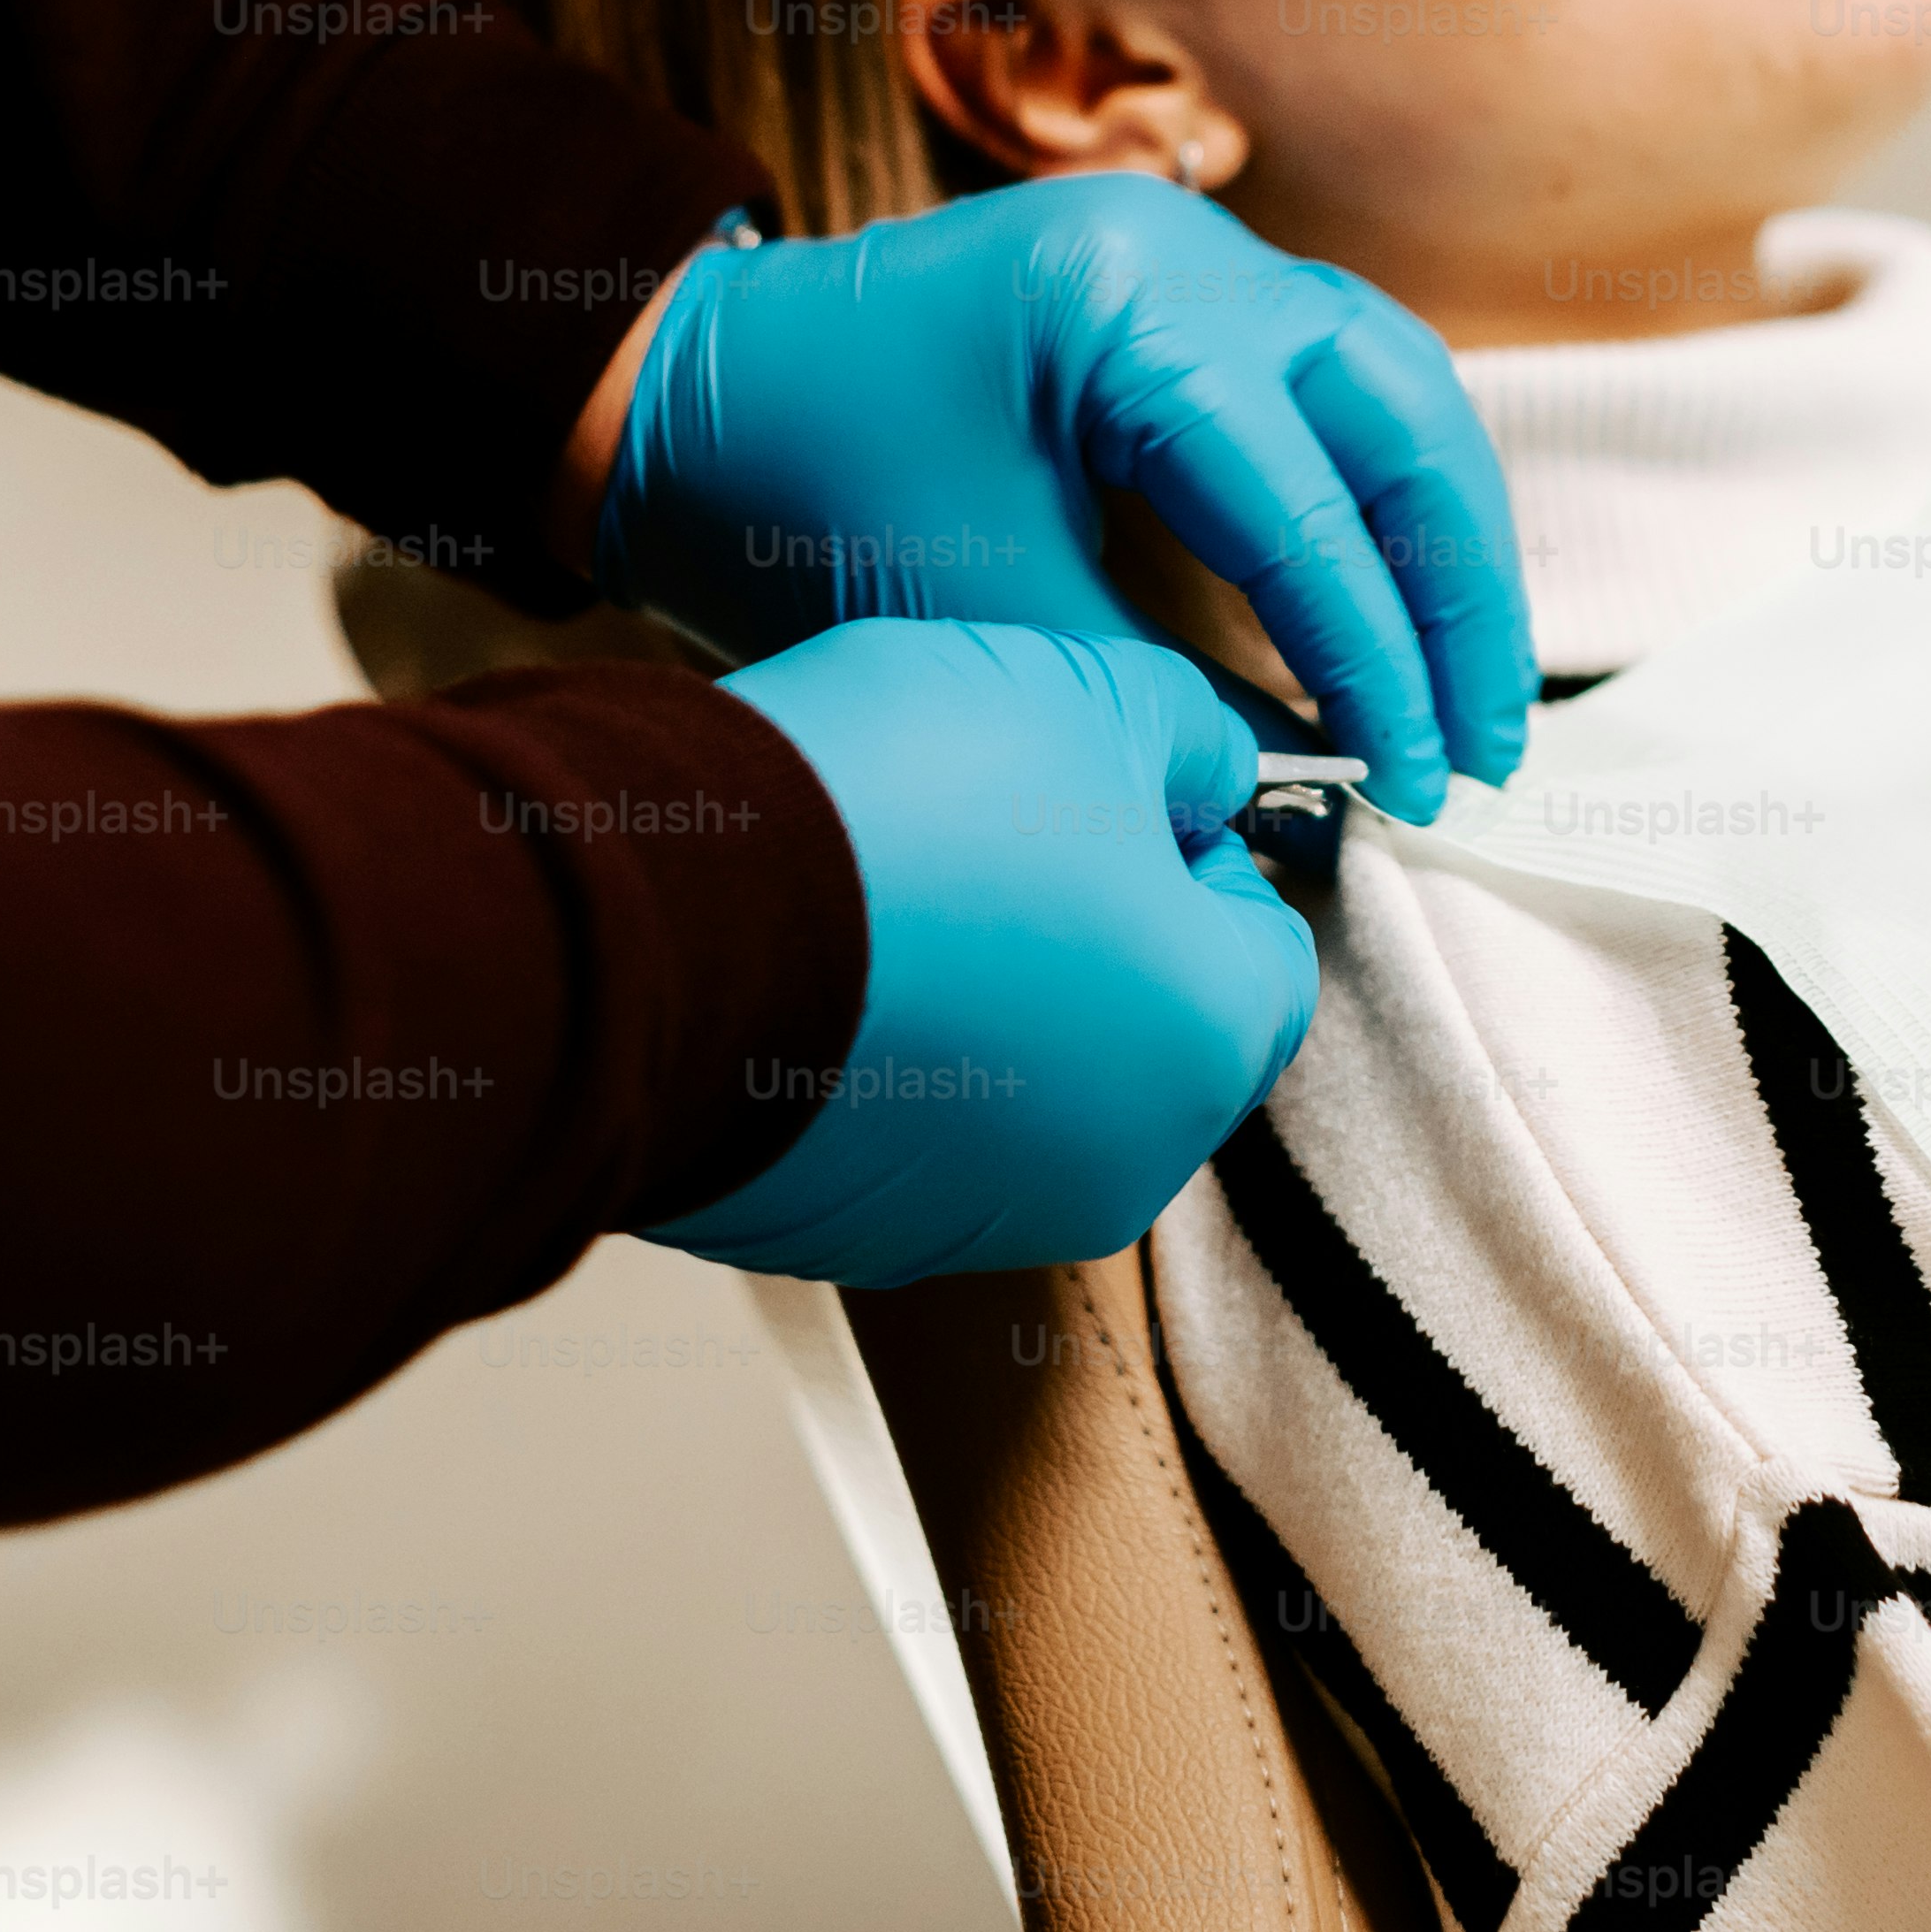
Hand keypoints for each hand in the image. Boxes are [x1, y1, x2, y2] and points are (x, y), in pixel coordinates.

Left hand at [585, 175, 1531, 819]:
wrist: (672, 400)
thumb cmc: (793, 498)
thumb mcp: (985, 614)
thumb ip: (1165, 687)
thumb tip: (1310, 774)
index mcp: (1124, 303)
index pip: (1306, 499)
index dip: (1378, 658)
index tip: (1416, 782)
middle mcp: (1185, 249)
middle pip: (1405, 412)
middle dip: (1462, 589)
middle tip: (1488, 742)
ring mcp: (1193, 254)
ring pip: (1394, 387)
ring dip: (1446, 538)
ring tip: (1474, 687)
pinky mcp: (1184, 294)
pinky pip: (1335, 386)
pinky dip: (1384, 495)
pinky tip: (1403, 601)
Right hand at [653, 620, 1313, 1283]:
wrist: (664, 922)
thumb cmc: (897, 813)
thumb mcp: (1086, 696)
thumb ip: (1189, 737)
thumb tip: (1206, 770)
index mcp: (1209, 1043)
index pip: (1266, 945)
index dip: (1193, 847)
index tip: (1110, 793)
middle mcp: (1120, 1166)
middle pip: (1149, 1030)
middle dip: (1091, 928)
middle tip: (990, 827)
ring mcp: (981, 1218)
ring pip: (1027, 1088)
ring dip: (985, 1000)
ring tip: (889, 892)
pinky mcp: (854, 1235)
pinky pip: (907, 1139)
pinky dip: (887, 1065)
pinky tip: (823, 969)